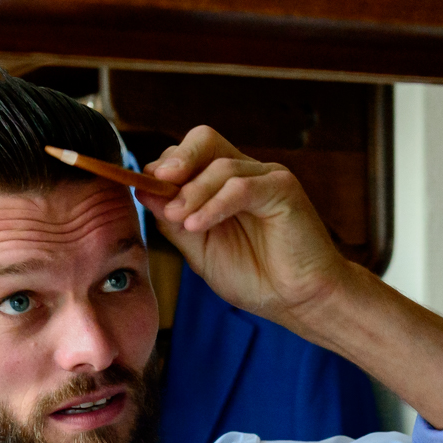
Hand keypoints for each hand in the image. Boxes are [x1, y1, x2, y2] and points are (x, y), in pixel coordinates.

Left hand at [141, 126, 354, 329]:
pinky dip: (215, 204)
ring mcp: (266, 178)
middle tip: (157, 183)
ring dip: (193, 193)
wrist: (299, 302)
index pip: (188, 156)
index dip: (162, 168)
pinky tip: (198, 224)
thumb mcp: (200, 251)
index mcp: (224, 185)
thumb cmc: (256, 278)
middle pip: (204, 140)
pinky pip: (241, 187)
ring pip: (221, 165)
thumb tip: (143, 189)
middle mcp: (246, 174)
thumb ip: (173, 221)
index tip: (143, 188)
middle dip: (176, 159)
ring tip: (180, 220)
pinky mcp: (283, 189)